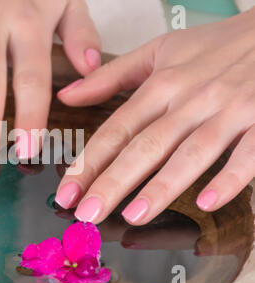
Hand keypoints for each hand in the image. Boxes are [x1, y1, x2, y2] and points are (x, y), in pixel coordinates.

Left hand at [55, 9, 254, 224]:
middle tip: (87, 213)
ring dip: (161, 186)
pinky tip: (206, 203)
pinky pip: (246, 154)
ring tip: (133, 216)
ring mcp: (228, 110)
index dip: (89, 162)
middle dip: (113, 182)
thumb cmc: (214, 45)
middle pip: (145, 146)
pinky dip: (228, 178)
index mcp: (161, 84)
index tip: (67, 191)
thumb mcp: (156, 52)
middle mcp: (190, 99)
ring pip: (189, 153)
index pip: (116, 129)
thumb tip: (67, 95)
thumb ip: (109, 76)